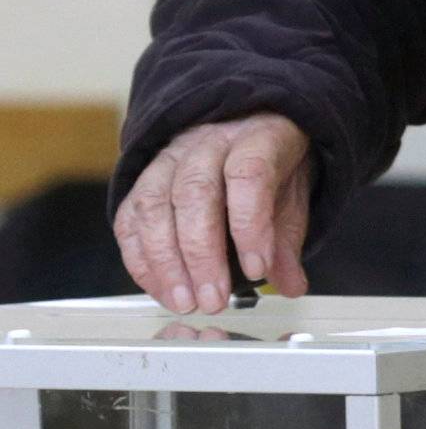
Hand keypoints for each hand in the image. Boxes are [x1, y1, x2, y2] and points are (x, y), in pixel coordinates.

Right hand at [113, 115, 313, 313]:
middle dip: (200, 255)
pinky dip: (140, 259)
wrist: (245, 127)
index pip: (249, 175)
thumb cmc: (270, 168)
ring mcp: (169, 158)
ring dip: (165, 263)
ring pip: (154, 205)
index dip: (250, 226)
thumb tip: (289, 284)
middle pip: (194, 193)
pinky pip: (129, 219)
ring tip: (184, 301)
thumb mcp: (292, 198)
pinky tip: (160, 288)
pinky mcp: (143, 179)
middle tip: (213, 299)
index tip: (257, 270)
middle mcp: (208, 143)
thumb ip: (286, 242)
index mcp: (257, 139)